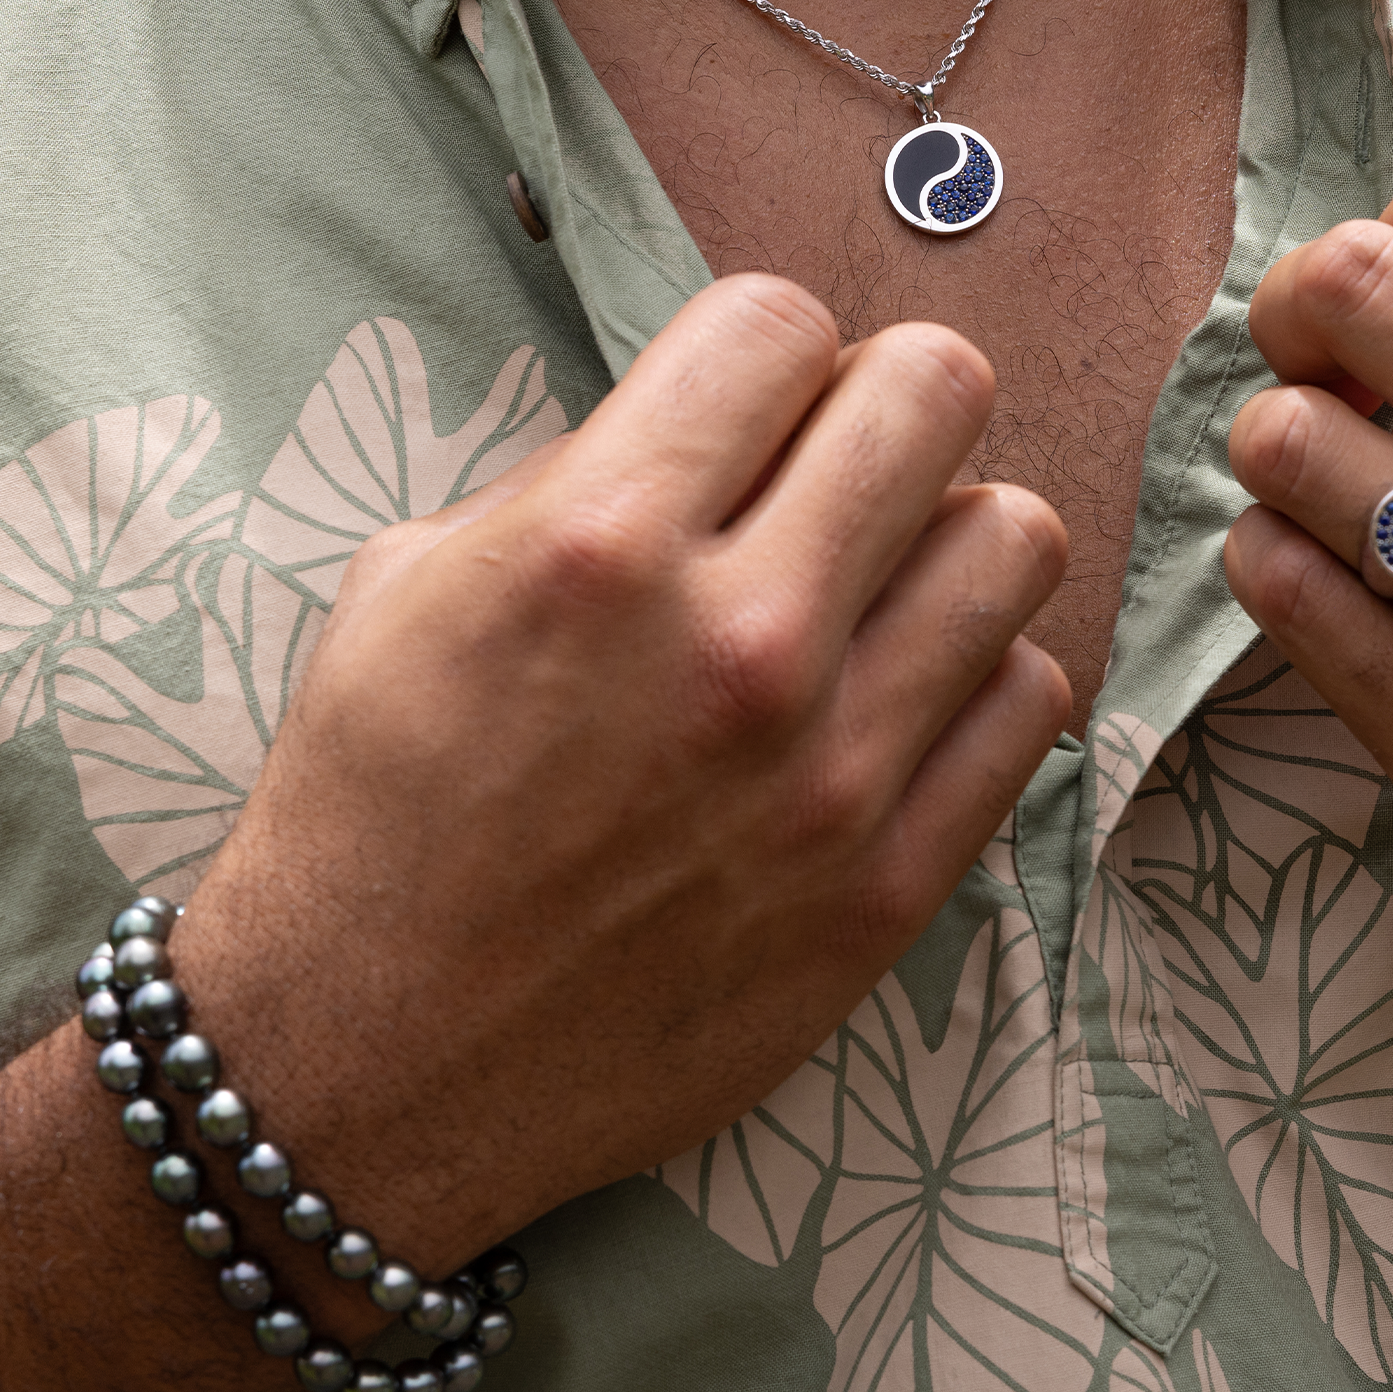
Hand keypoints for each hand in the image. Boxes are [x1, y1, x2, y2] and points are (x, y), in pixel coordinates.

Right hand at [174, 274, 1070, 1275]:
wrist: (363, 1070)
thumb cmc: (369, 811)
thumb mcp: (411, 586)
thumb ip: (577, 477)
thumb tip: (715, 429)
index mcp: (599, 542)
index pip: (779, 320)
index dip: (764, 343)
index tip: (749, 398)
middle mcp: (738, 641)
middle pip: (937, 392)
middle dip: (885, 398)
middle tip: (837, 461)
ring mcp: (832, 773)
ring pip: (1016, 542)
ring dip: (948, 534)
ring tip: (879, 583)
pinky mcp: (888, 888)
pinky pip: (1029, 704)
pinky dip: (976, 676)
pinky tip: (900, 697)